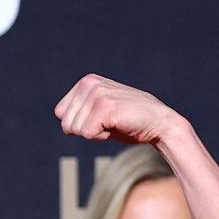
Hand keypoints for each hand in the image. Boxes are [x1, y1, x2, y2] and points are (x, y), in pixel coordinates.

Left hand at [55, 74, 185, 144]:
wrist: (159, 124)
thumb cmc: (128, 121)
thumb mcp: (99, 111)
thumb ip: (80, 110)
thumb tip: (59, 116)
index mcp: (86, 81)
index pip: (60, 113)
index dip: (79, 124)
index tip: (101, 119)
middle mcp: (90, 83)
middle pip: (66, 123)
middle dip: (86, 130)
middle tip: (109, 122)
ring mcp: (97, 93)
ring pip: (74, 129)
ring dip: (95, 133)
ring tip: (114, 123)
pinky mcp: (104, 106)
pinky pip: (87, 134)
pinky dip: (101, 137)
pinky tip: (117, 126)